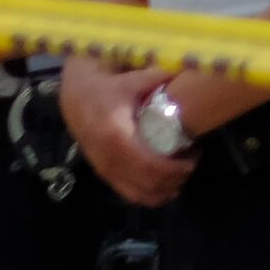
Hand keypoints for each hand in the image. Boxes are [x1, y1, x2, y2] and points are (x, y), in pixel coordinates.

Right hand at [64, 65, 190, 209]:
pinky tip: (166, 184)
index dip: (176, 168)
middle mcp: (109, 160)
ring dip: (165, 189)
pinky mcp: (105, 174)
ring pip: (140, 194)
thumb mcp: (131, 80)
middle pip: (149, 184)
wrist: (74, 96)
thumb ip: (160, 80)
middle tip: (192, 161)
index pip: (151, 166)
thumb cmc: (105, 87)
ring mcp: (105, 170)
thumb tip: (191, 74)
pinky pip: (130, 194)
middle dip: (176, 178)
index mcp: (116, 137)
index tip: (194, 155)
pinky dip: (150, 194)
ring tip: (181, 172)